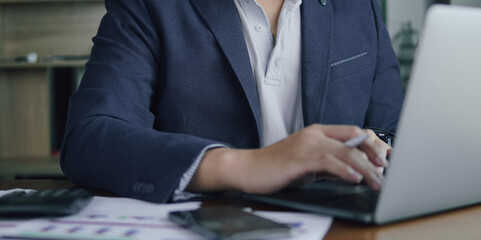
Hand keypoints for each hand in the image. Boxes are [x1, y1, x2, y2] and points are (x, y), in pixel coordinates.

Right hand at [187, 124, 388, 193]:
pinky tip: (355, 179)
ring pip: (344, 152)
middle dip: (374, 157)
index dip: (373, 143)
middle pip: (353, 140)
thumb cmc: (277, 168)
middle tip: (387, 172)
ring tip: (377, 182)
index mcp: (317, 132)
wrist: (248, 169)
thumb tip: (354, 171)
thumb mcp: (309, 164)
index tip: (387, 157)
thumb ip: (330, 164)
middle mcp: (314, 134)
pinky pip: (328, 162)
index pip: (353, 131)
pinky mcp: (299, 158)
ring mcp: (306, 144)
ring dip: (365, 168)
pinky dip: (344, 170)